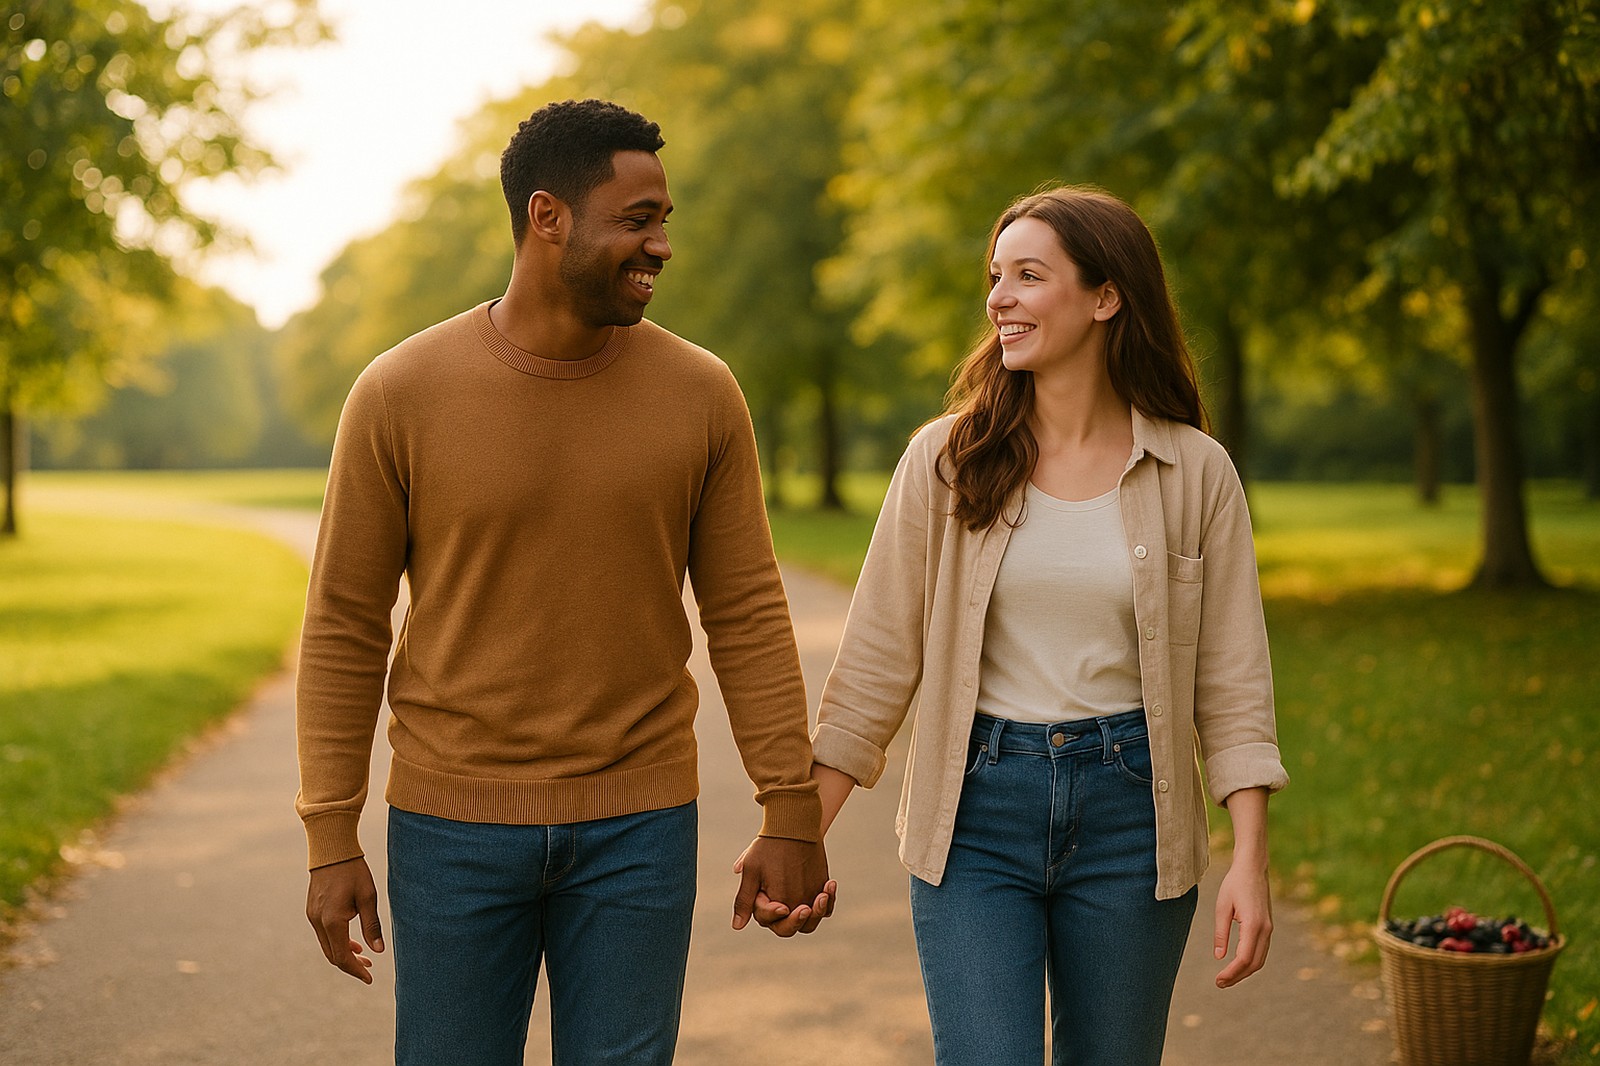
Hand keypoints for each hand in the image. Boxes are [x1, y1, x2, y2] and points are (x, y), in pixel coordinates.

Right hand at [306, 856, 383, 983]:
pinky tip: (352, 942)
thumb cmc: (353, 871)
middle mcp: (318, 922)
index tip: (369, 978)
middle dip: (350, 965)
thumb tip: (378, 951)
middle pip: (333, 955)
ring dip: (344, 954)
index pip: (342, 956)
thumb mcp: (368, 897)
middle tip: (369, 969)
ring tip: (363, 956)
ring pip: (327, 946)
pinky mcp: (312, 910)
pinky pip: (324, 934)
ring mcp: (312, 916)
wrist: (331, 850)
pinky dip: (337, 942)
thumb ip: (372, 925)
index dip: (356, 970)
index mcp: (332, 921)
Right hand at [731, 836, 835, 936]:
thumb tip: (736, 926)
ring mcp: (801, 903)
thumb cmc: (768, 847)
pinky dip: (829, 901)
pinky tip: (830, 884)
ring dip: (817, 911)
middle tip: (805, 909)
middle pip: (789, 927)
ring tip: (823, 894)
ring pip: (810, 922)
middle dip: (797, 920)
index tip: (783, 907)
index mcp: (763, 904)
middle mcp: (782, 908)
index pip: (767, 919)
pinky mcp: (817, 896)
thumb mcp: (753, 870)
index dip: (774, 915)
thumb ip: (744, 899)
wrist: (792, 828)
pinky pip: (826, 909)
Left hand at [1213, 857, 1271, 987]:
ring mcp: (1269, 929)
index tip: (1218, 980)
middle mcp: (1265, 930)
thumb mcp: (1222, 907)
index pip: (1244, 958)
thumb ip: (1220, 933)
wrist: (1253, 869)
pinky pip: (1261, 951)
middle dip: (1237, 977)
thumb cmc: (1235, 884)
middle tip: (1219, 983)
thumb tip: (1219, 957)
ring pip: (1259, 960)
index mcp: (1254, 925)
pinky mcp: (1268, 927)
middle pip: (1254, 964)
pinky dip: (1250, 962)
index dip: (1232, 972)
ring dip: (1244, 972)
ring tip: (1226, 978)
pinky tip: (1237, 965)